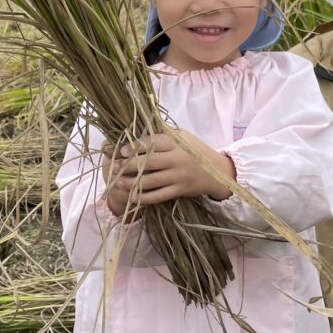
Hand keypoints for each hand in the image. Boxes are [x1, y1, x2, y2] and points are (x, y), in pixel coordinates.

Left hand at [103, 131, 235, 215]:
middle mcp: (177, 158)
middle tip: (114, 168)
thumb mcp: (183, 138)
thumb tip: (136, 134)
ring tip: (118, 183)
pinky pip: (160, 195)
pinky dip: (145, 197)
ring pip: (152, 180)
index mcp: (177, 142)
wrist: (218, 171)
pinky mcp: (180, 190)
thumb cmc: (196, 151)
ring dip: (133, 183)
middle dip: (129, 165)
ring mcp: (179, 175)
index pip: (153, 142)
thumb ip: (164, 137)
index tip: (122, 151)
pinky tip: (133, 197)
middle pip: (149, 162)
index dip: (136, 146)